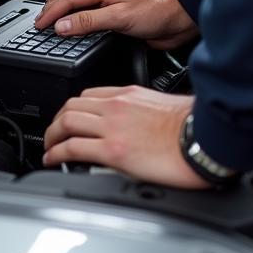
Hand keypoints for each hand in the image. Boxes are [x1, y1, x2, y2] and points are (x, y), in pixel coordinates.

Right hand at [34, 0, 197, 47]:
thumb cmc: (157, 9)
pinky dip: (80, 15)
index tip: (46, 17)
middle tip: (46, 18)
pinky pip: (91, 6)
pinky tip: (75, 24)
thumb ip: (87, 19)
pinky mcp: (116, 5)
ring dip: (68, 7)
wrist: (179, 21)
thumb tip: (62, 24)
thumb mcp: (118, 15)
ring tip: (56, 21)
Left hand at [43, 87, 207, 188]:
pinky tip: (53, 159)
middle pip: (72, 106)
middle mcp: (116, 105)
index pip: (89, 95)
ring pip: (67, 122)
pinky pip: (73, 147)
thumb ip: (141, 110)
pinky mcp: (113, 149)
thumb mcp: (161, 106)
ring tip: (49, 147)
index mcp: (128, 94)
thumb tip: (136, 126)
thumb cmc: (192, 126)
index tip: (70, 119)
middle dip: (57, 120)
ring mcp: (112, 126)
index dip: (73, 108)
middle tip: (53, 134)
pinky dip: (57, 153)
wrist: (203, 139)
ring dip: (52, 135)